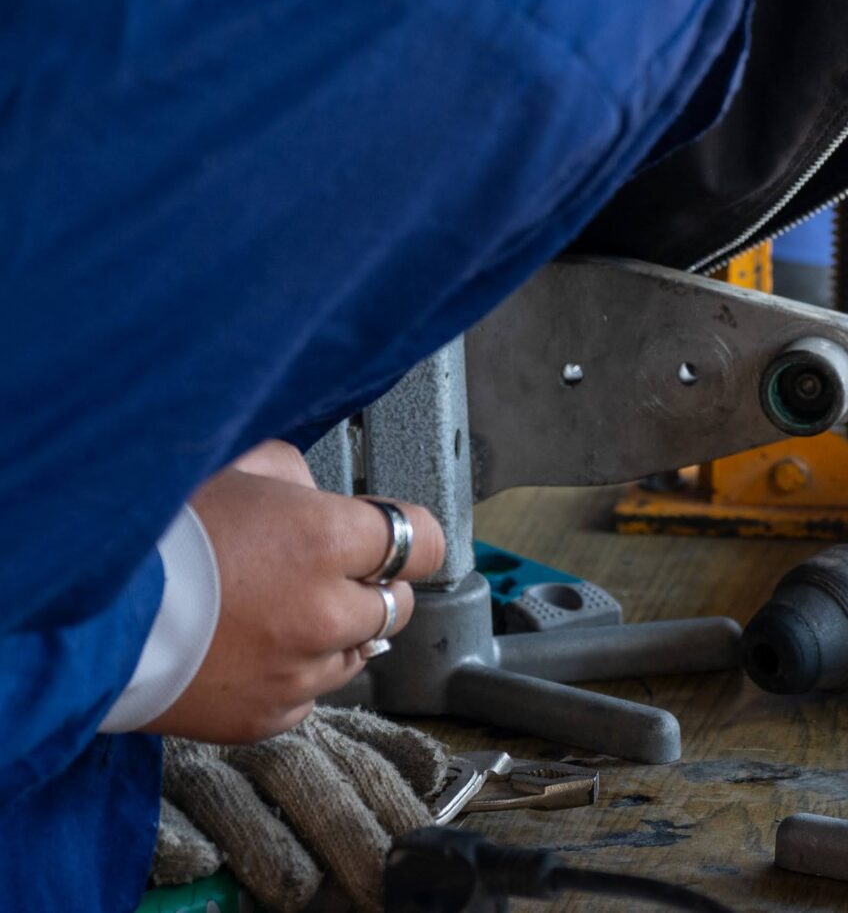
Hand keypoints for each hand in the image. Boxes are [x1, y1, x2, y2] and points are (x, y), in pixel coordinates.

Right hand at [148, 441, 446, 742]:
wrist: (86, 621)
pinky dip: (294, 675)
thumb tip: (316, 494)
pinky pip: (309, 694)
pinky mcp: (267, 716)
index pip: (422, 541)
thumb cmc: (154, 537)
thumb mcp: (234, 470)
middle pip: (394, 603)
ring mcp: (299, 671)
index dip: (408, 536)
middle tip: (326, 573)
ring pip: (357, 653)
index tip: (395, 537)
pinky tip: (255, 651)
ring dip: (334, 633)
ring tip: (279, 614)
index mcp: (327, 541)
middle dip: (370, 585)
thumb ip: (295, 478)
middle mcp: (326, 612)